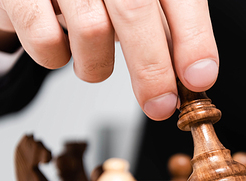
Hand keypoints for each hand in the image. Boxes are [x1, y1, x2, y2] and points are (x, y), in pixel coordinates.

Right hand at [0, 0, 218, 119]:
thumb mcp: (139, 4)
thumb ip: (167, 32)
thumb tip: (195, 77)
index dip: (195, 40)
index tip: (199, 79)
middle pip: (136, 12)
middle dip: (153, 70)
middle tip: (160, 106)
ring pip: (92, 30)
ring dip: (97, 66)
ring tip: (94, 62)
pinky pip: (45, 40)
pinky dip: (56, 59)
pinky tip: (60, 48)